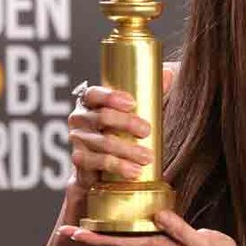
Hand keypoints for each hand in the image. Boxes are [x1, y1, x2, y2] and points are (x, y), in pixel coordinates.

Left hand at [56, 210, 245, 245]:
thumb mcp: (200, 243)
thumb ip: (180, 229)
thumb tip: (158, 214)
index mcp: (156, 245)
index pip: (118, 241)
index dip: (95, 237)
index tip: (72, 232)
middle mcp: (151, 245)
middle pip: (114, 239)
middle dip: (90, 233)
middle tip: (65, 226)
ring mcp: (157, 242)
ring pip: (123, 234)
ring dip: (103, 228)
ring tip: (85, 217)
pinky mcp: (165, 237)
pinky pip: (137, 230)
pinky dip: (123, 223)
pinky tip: (120, 215)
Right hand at [65, 63, 179, 192]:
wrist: (103, 167)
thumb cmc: (121, 132)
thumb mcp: (136, 111)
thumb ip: (150, 92)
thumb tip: (168, 74)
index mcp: (90, 102)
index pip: (94, 93)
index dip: (111, 96)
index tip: (133, 103)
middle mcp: (79, 118)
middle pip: (102, 117)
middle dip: (127, 123)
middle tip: (147, 131)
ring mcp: (78, 140)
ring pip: (104, 142)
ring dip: (128, 150)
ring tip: (147, 157)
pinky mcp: (80, 160)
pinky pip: (98, 162)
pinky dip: (118, 166)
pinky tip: (134, 171)